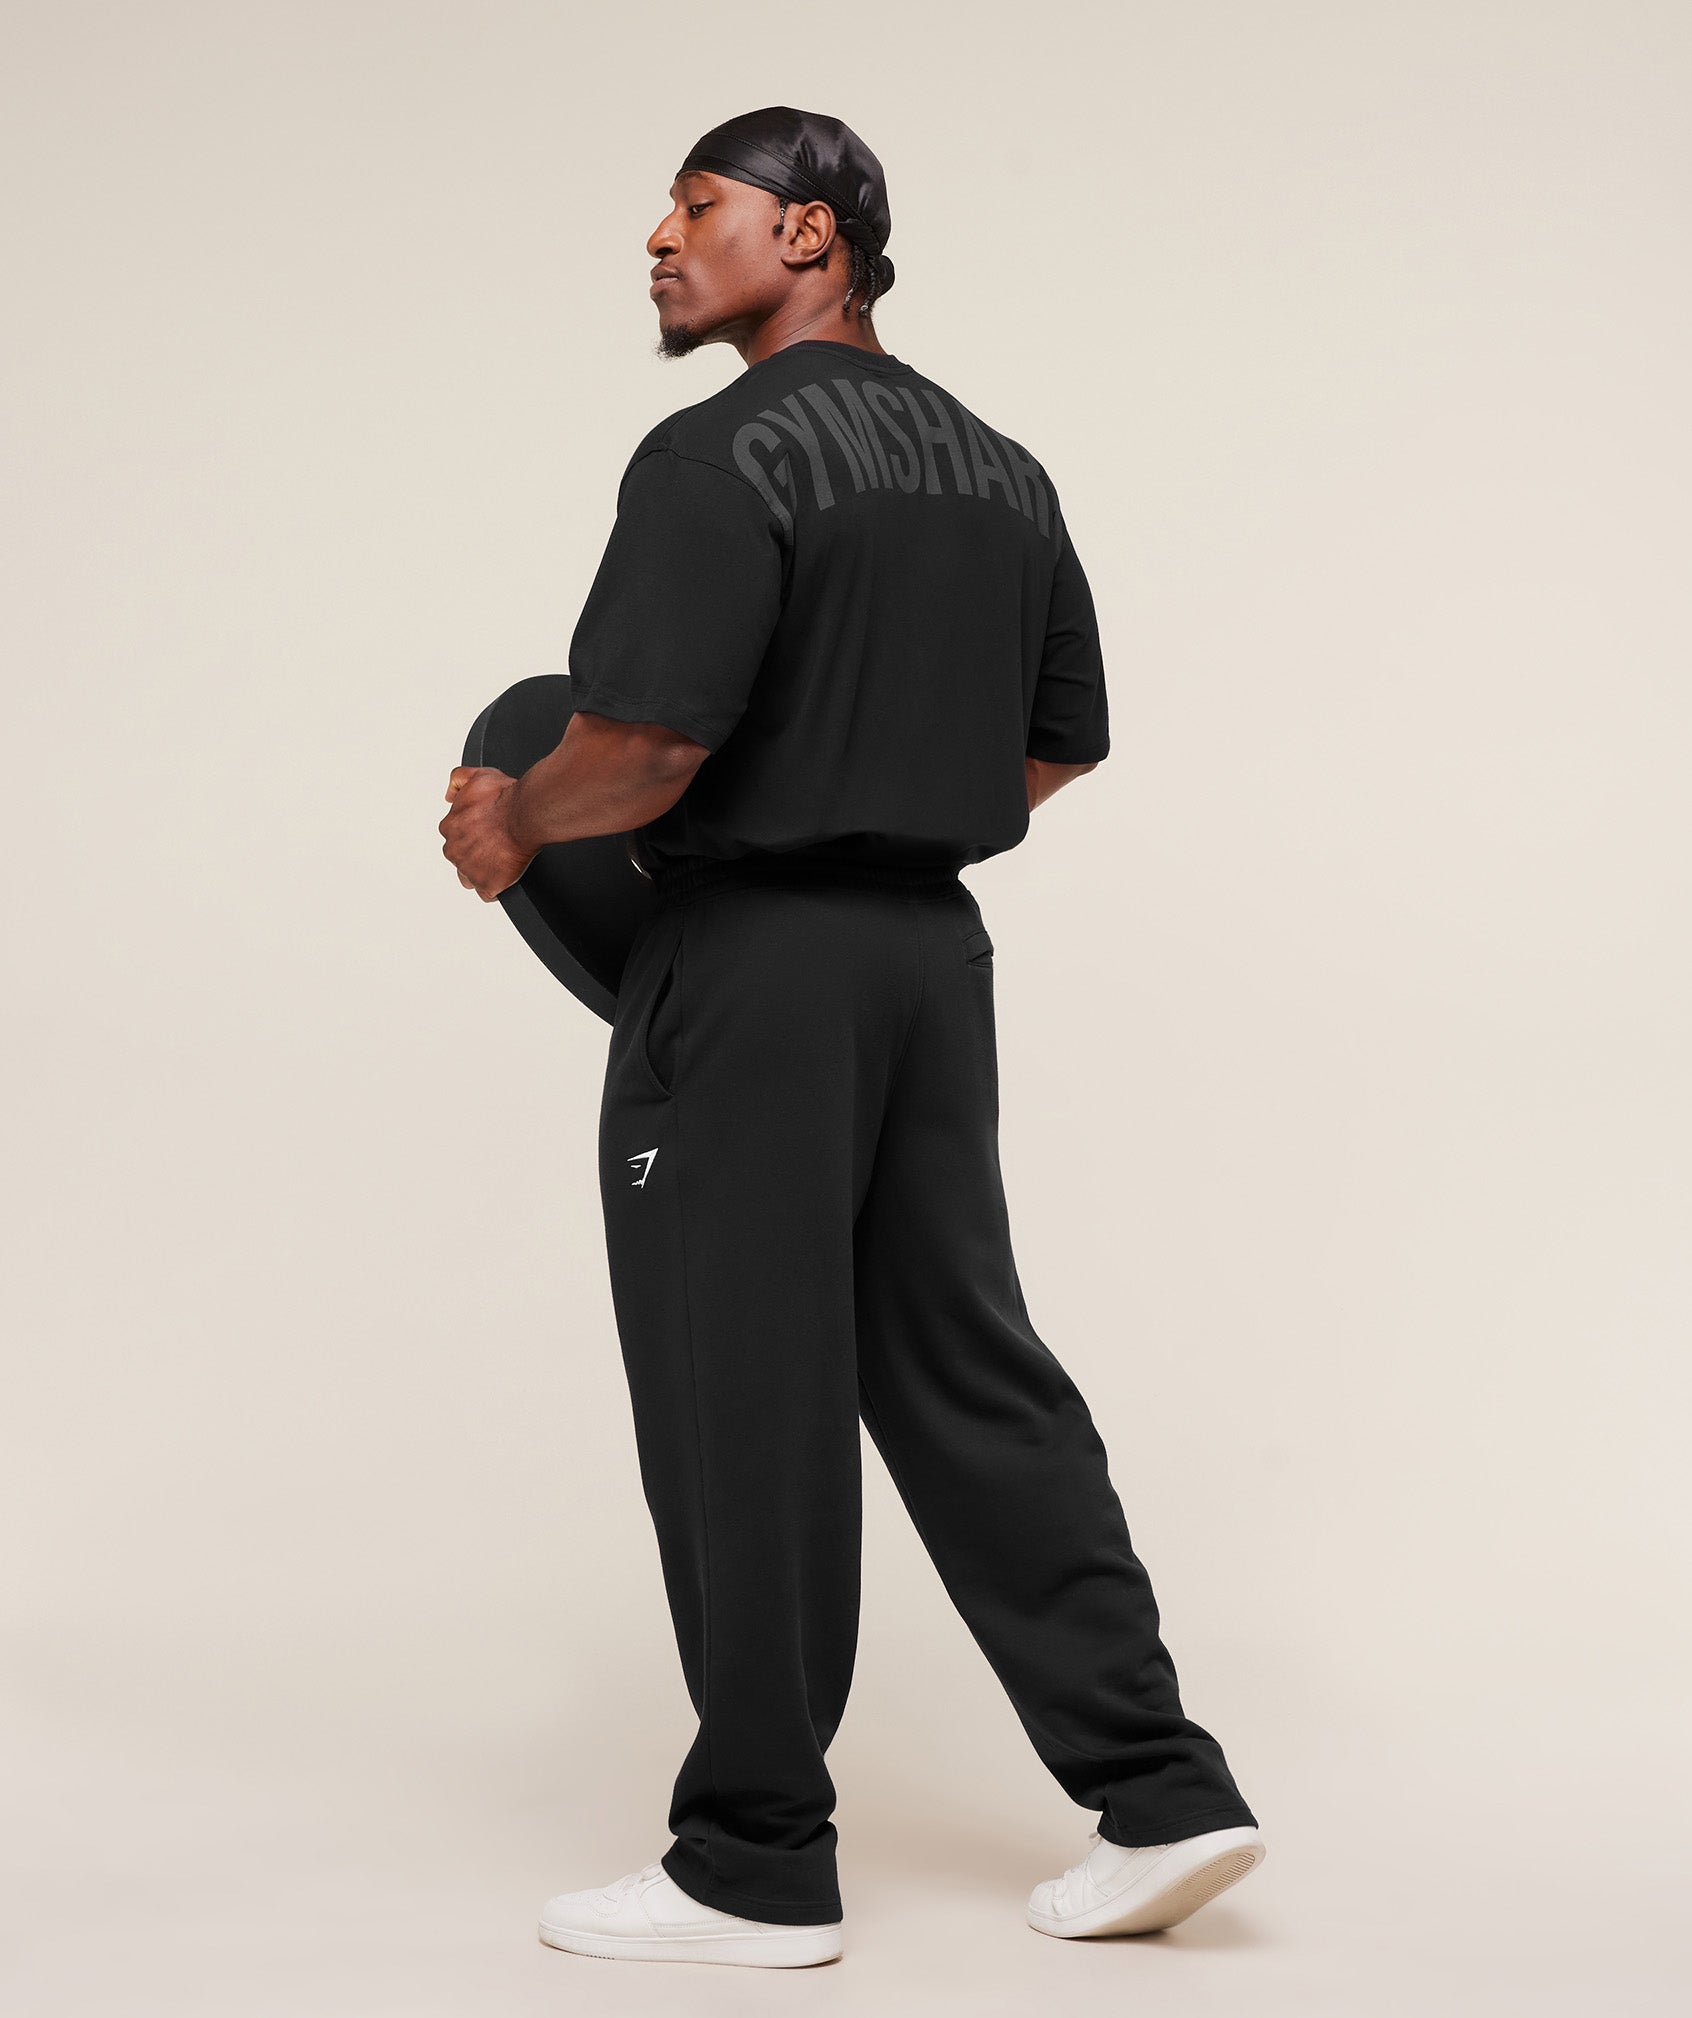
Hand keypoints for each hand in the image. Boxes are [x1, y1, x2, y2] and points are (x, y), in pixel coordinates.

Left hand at [439, 766, 533, 899]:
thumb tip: (449, 795)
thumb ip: (457, 780)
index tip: (486, 832)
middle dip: (476, 855)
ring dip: (483, 872)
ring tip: (501, 861)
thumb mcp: (476, 775)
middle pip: (461, 859)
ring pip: (470, 878)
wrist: (524, 814)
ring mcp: (469, 870)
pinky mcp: (486, 885)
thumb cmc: (504, 797)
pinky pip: (487, 894)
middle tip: (496, 846)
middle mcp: (454, 850)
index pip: (455, 837)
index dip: (472, 835)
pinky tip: (506, 875)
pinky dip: (496, 887)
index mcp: (449, 827)